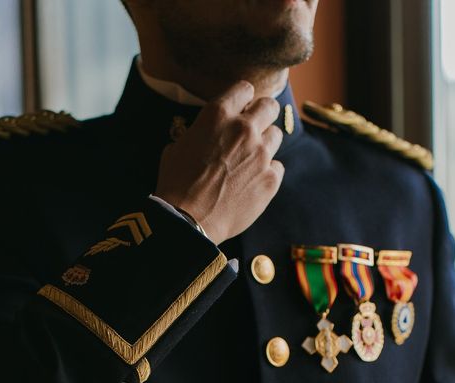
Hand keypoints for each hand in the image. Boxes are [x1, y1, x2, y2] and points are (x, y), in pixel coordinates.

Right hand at [155, 81, 284, 244]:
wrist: (188, 220)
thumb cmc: (176, 183)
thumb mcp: (177, 147)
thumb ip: (199, 133)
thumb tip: (205, 135)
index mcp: (218, 115)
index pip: (244, 89)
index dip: (242, 98)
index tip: (241, 106)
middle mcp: (244, 129)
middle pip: (269, 106)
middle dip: (262, 113)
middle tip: (253, 126)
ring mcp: (261, 154)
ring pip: (276, 135)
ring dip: (264, 143)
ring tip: (250, 158)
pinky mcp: (271, 179)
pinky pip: (277, 166)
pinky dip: (267, 171)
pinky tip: (252, 180)